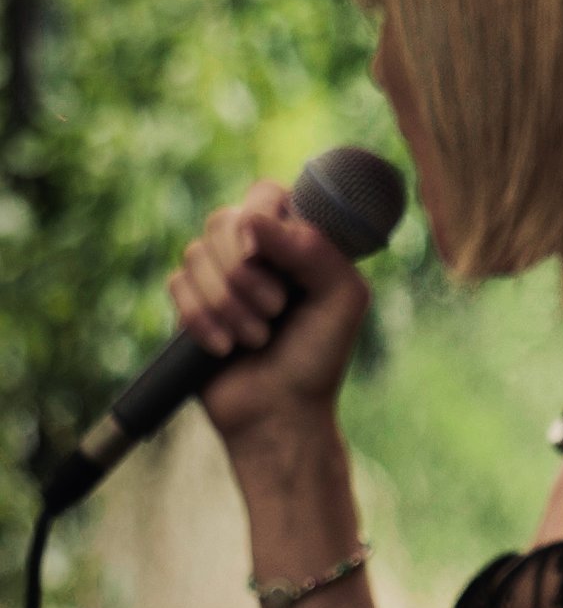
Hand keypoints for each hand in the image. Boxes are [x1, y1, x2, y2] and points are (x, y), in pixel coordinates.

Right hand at [169, 179, 369, 448]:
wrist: (279, 412)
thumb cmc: (318, 356)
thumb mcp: (341, 298)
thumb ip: (313, 248)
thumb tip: (252, 221)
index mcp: (298, 239)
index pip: (266, 194)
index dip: (259, 218)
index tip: (265, 254)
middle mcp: (256, 250)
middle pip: (222, 220)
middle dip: (245, 273)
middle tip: (275, 310)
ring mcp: (219, 274)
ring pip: (195, 254)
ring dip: (228, 303)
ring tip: (256, 338)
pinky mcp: (190, 301)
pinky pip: (176, 285)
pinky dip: (202, 321)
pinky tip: (225, 348)